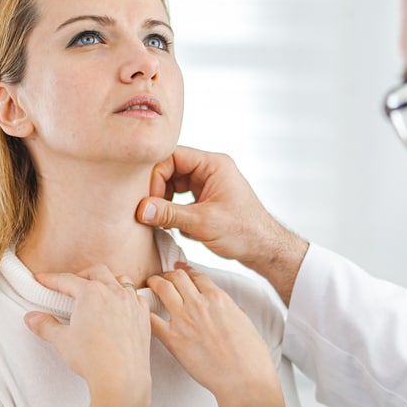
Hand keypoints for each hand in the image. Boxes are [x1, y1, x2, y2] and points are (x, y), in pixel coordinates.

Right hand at [25, 266, 152, 406]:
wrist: (121, 378)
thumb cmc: (93, 359)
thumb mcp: (61, 340)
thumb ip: (45, 325)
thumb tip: (32, 318)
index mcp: (92, 293)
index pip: (67, 280)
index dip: (51, 279)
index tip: (42, 279)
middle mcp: (114, 292)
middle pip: (96, 272)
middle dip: (80, 275)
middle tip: (69, 285)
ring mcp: (132, 303)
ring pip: (120, 280)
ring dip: (107, 281)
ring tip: (97, 292)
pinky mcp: (144, 316)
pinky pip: (137, 297)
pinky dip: (127, 296)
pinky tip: (120, 305)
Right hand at [135, 147, 308, 303]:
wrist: (265, 250)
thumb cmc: (245, 232)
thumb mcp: (203, 223)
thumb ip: (170, 214)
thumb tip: (141, 209)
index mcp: (214, 164)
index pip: (173, 156)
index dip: (156, 176)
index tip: (151, 201)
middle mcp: (210, 170)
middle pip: (170, 169)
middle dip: (157, 190)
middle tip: (149, 212)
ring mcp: (208, 185)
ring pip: (173, 185)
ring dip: (163, 201)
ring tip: (160, 220)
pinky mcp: (206, 200)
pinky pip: (180, 198)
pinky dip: (172, 210)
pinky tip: (172, 225)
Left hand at [146, 265, 278, 402]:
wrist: (244, 379)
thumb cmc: (251, 356)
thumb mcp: (247, 325)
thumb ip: (235, 312)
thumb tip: (235, 308)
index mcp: (219, 298)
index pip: (197, 276)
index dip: (187, 272)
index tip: (181, 273)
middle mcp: (199, 304)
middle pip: (177, 277)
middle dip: (168, 275)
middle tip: (162, 278)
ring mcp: (184, 320)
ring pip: (162, 288)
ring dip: (154, 284)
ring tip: (149, 286)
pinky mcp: (172, 339)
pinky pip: (150, 318)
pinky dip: (144, 311)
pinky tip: (142, 312)